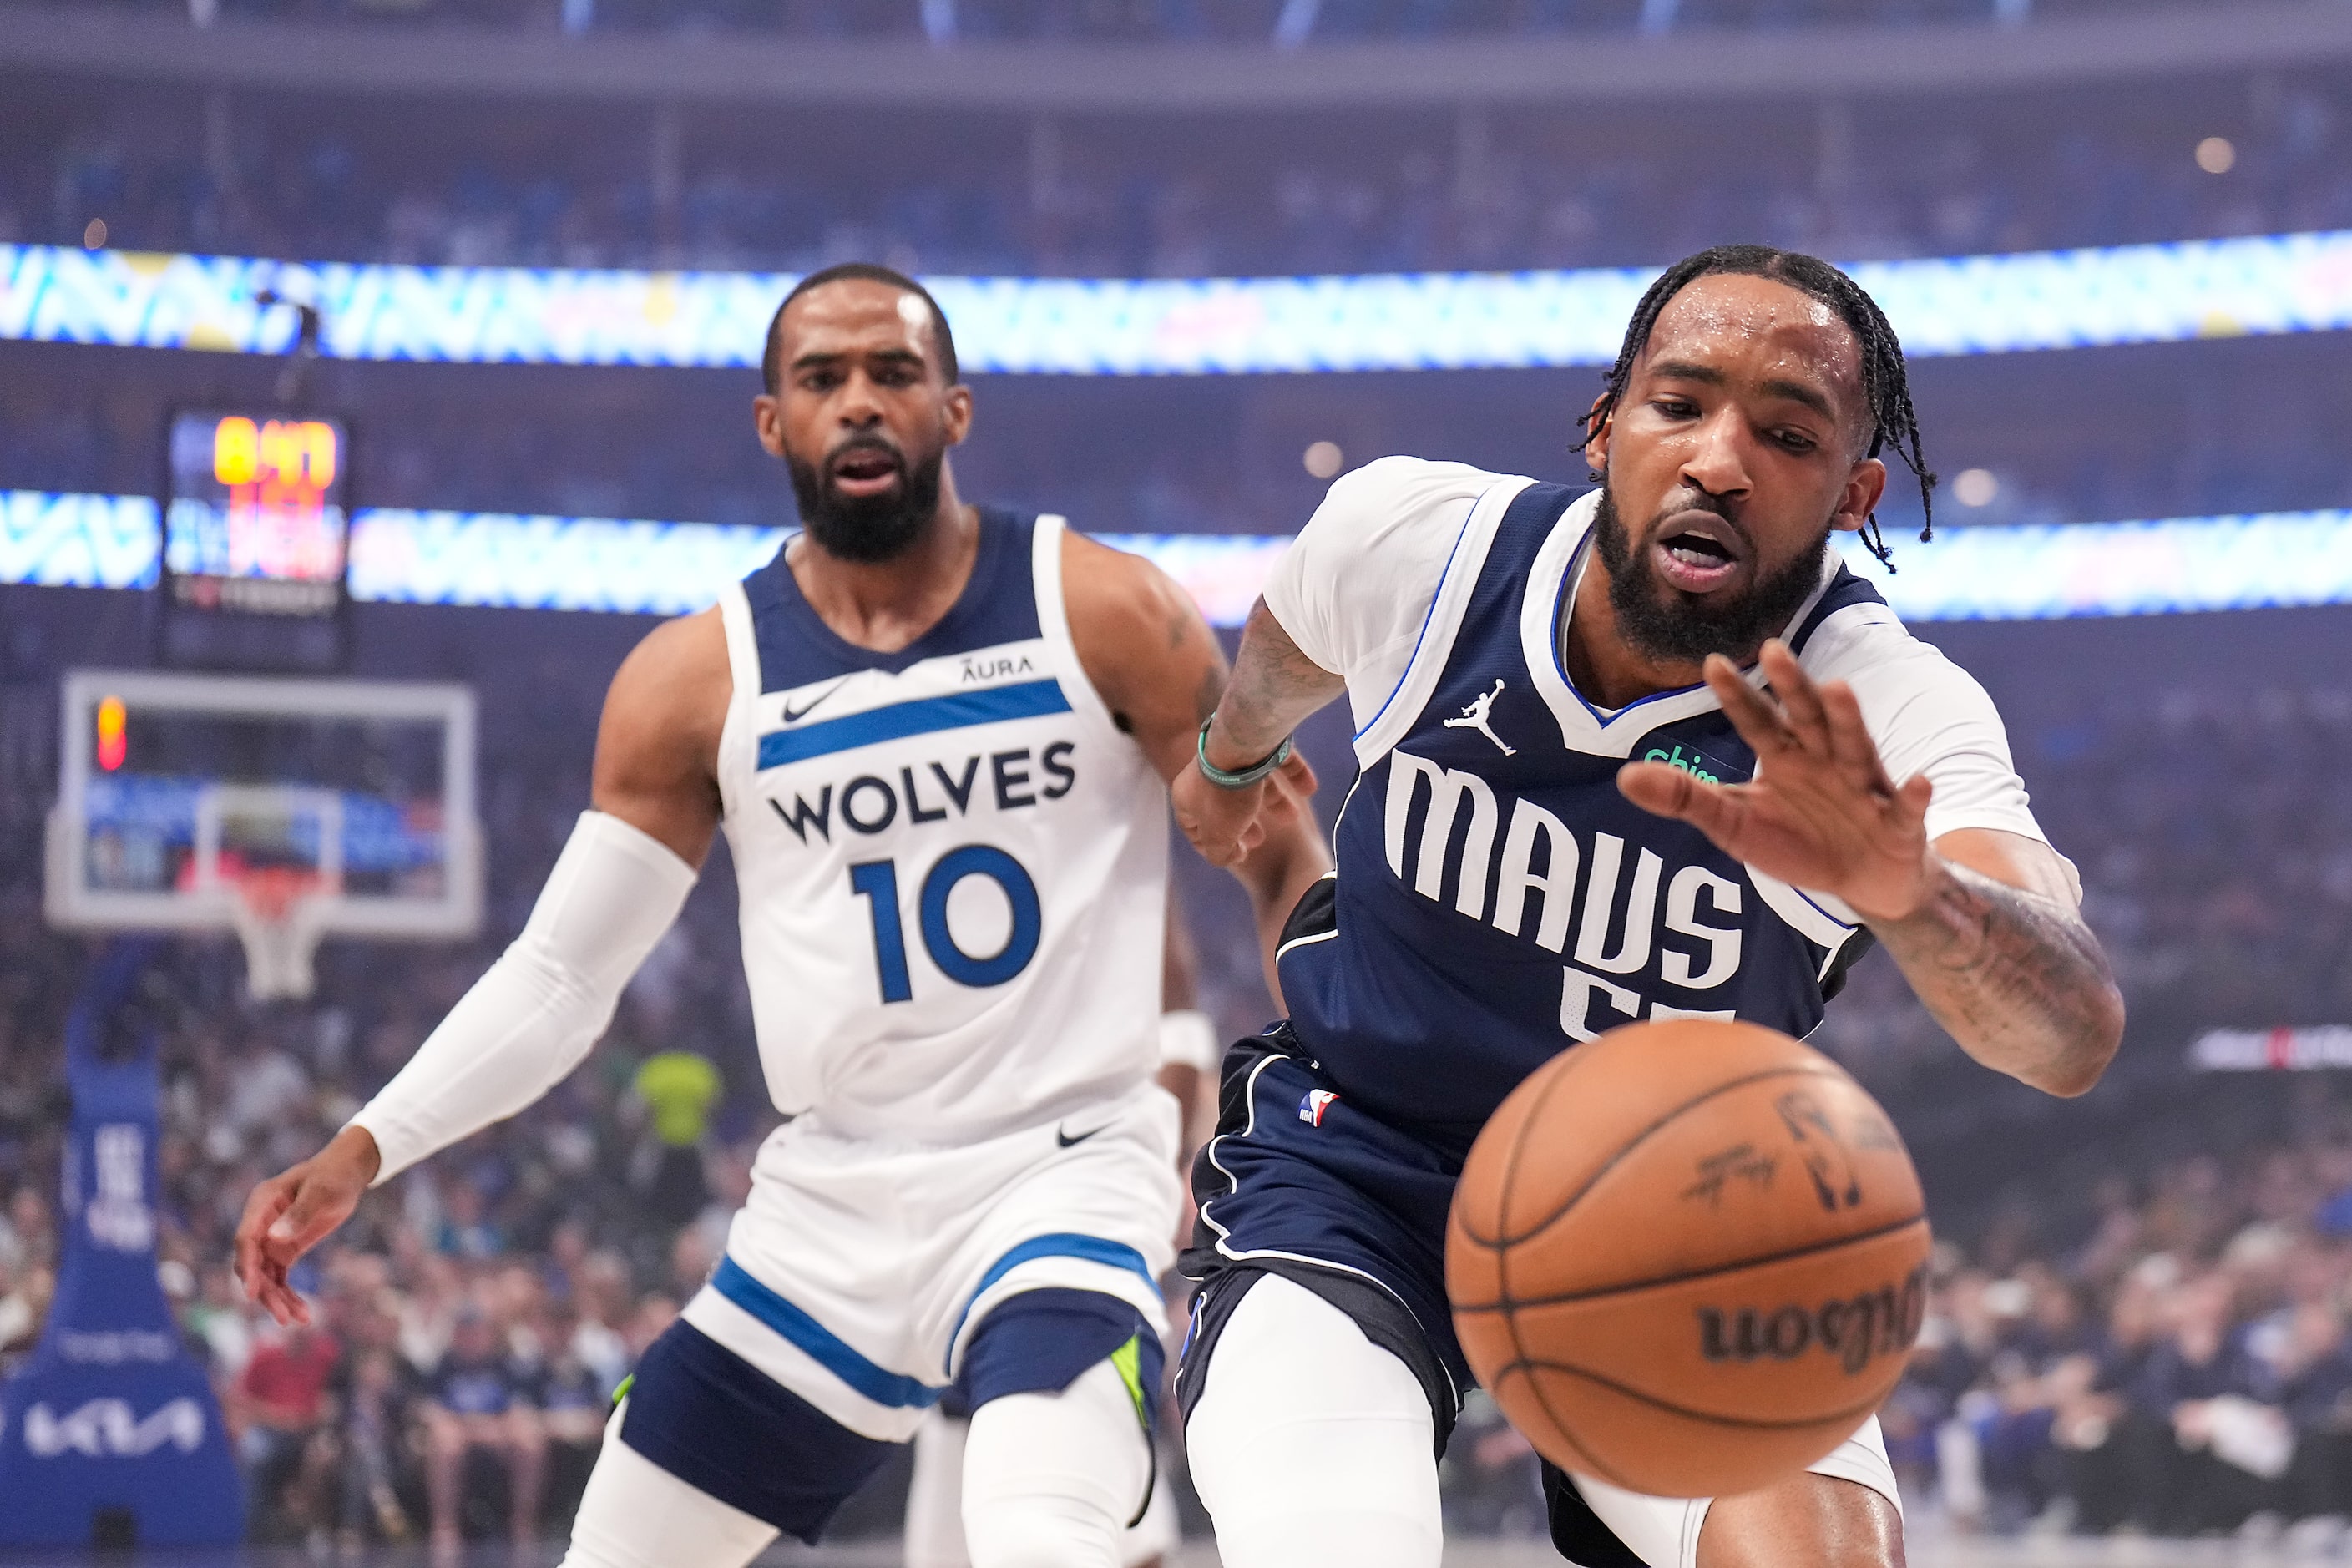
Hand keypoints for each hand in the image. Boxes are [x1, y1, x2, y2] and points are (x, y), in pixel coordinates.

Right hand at [234, 1125, 379, 1325]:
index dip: (247, 1267)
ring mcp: (271, 1238)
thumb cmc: (334, 1175)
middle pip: (253, 1264)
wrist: (348, 1172)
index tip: (252, 1294)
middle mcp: (261, 1224)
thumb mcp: (322, 1190)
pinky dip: (288, 1294)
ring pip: (266, 1276)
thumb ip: (300, 1212)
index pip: (246, 1240)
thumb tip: (275, 1237)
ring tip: (298, 1319)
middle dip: (266, 1292)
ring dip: (278, 1298)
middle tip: (284, 1317)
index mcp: (262, 1204)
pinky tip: (303, 1313)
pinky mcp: (285, 1249)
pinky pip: (280, 1277)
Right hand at [1173, 748, 1315, 869]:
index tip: (1233, 854)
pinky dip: (1292, 774)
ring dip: (1273, 800)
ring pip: (1252, 783)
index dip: (1210, 844)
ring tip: (1291, 816)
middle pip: (1224, 804)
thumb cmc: (1225, 796)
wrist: (1243, 746)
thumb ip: (1220, 852)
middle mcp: (1206, 774)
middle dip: (1243, 824)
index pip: (1191, 825)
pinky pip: (1276, 760)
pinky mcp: (1257, 740)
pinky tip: (1308, 788)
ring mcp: (1231, 755)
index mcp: (1188, 796)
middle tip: (1259, 839)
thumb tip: (1227, 857)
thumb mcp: (1218, 836)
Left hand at [1616, 639, 1933, 923]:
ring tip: (1840, 688)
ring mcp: (1864, 787)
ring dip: (1848, 720)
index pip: (1755, 721)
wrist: (1865, 881)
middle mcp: (1824, 760)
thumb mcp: (1733, 825)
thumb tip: (1622, 777)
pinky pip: (1907, 808)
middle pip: (1806, 718)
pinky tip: (1921, 781)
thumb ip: (1685, 799)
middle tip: (1773, 648)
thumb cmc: (1797, 842)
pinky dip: (1915, 796)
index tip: (1711, 663)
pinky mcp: (1899, 823)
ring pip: (1855, 748)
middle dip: (1793, 686)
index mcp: (1784, 757)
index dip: (1736, 696)